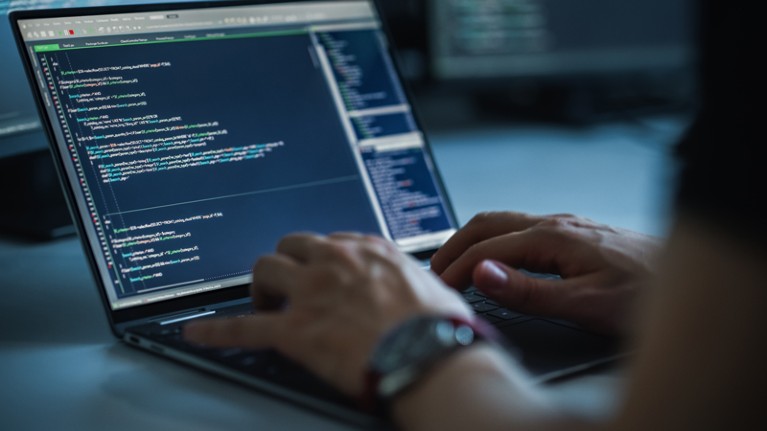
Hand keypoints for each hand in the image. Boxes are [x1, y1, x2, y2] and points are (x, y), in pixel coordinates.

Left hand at [183, 232, 470, 395]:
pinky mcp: (295, 330)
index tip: (320, 269)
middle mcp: (335, 263)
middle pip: (291, 245)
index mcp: (368, 251)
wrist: (431, 356)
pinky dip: (217, 331)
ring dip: (261, 285)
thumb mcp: (433, 286)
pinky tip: (198, 332)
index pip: (331, 242)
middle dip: (286, 262)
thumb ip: (412, 278)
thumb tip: (419, 285)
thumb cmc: (440, 327)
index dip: (322, 258)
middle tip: (288, 284)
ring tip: (263, 301)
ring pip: (265, 269)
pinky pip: (244, 327)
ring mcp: (312, 294)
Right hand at [430, 212, 661, 333]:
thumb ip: (529, 291)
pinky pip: (521, 228)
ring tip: (456, 262)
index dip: (456, 267)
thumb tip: (482, 273)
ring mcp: (565, 225)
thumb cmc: (643, 293)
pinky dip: (495, 241)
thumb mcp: (584, 302)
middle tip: (434, 269)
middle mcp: (556, 223)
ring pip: (504, 222)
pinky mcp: (574, 233)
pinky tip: (497, 257)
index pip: (487, 247)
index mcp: (553, 236)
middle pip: (488, 223)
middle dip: (455, 243)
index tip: (438, 285)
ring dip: (474, 240)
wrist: (684, 279)